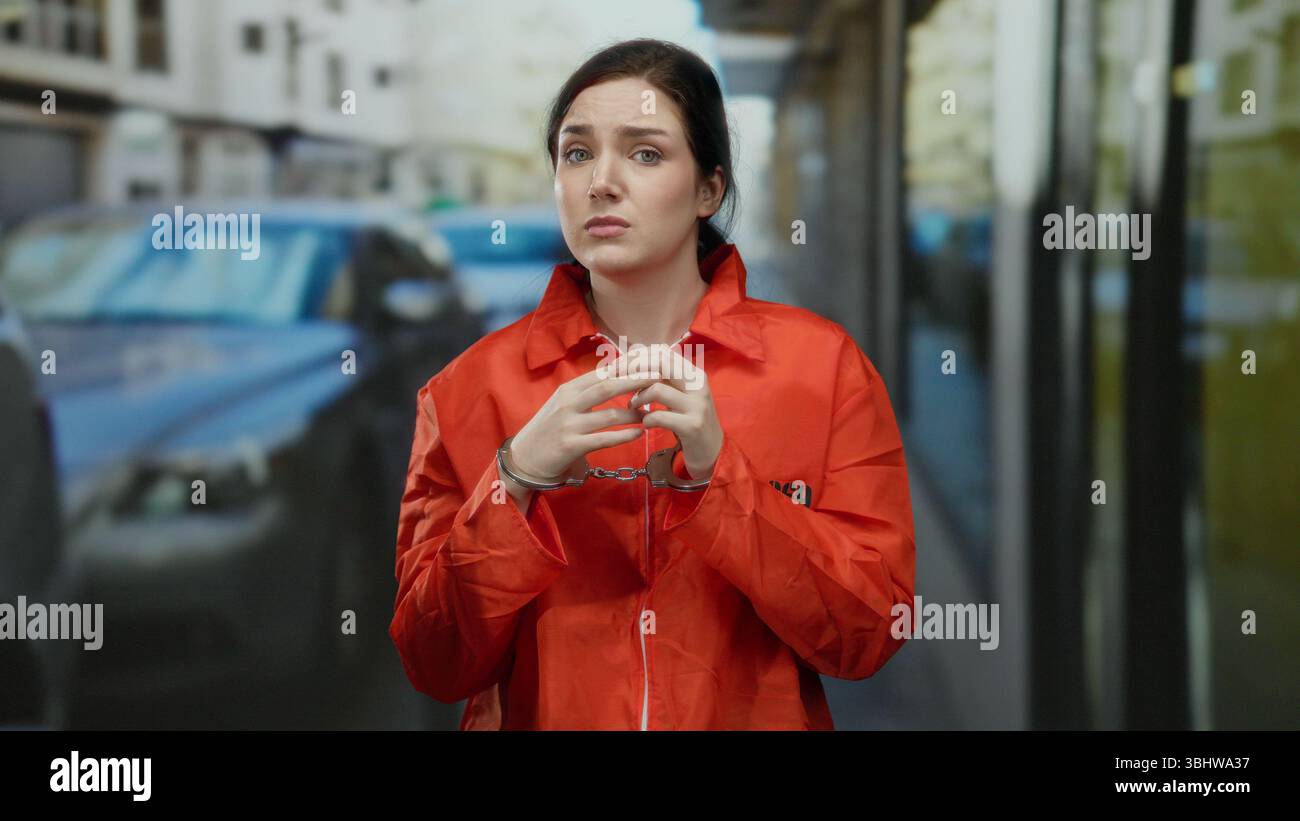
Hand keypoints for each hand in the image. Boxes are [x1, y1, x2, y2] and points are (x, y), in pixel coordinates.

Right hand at [506, 365, 664, 484]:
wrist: (524, 459)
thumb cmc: (549, 430)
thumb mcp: (564, 405)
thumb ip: (586, 392)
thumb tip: (616, 377)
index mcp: (569, 390)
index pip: (603, 373)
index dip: (628, 367)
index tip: (649, 363)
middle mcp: (568, 403)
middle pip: (608, 386)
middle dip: (636, 380)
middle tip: (659, 377)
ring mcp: (569, 424)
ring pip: (610, 414)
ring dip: (634, 414)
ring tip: (651, 414)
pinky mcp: (571, 446)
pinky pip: (604, 439)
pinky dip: (624, 436)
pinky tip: (639, 433)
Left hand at [626, 344, 721, 480]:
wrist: (713, 451)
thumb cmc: (689, 420)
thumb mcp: (680, 394)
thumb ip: (663, 378)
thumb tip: (634, 359)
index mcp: (694, 373)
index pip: (662, 352)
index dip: (637, 356)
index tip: (619, 367)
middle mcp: (698, 384)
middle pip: (660, 363)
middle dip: (633, 370)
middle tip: (617, 382)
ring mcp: (697, 405)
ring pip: (657, 389)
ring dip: (638, 398)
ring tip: (633, 406)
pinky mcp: (692, 426)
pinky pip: (660, 416)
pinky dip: (646, 419)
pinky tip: (646, 424)